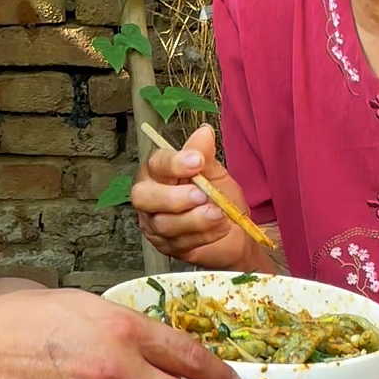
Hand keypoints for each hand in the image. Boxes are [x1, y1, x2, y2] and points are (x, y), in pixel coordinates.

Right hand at [131, 123, 252, 267]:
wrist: (235, 230)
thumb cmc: (217, 195)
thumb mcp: (213, 172)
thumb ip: (204, 155)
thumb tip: (204, 132)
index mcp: (158, 172)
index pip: (156, 164)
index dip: (174, 163)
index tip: (197, 161)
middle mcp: (149, 197)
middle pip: (144, 197)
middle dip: (173, 197)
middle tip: (202, 194)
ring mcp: (155, 225)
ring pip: (164, 224)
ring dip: (194, 219)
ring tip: (220, 213)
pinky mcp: (167, 247)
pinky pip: (180, 242)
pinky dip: (204, 234)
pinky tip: (222, 226)